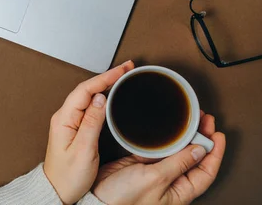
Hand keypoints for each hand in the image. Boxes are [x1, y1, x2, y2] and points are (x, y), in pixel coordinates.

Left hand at [44, 60, 134, 203]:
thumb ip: (92, 123)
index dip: (105, 77)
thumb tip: (100, 98)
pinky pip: (89, 106)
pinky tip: (111, 96)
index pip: (85, 90)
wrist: (57, 191)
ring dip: (105, 84)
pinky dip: (102, 97)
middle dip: (107, 76)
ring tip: (122, 77)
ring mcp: (69, 121)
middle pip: (87, 89)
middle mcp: (65, 117)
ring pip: (88, 96)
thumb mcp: (84, 150)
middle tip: (127, 68)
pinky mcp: (75, 128)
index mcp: (64, 119)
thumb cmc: (67, 176)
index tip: (122, 70)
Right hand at [92, 111, 225, 204]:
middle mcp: (170, 181)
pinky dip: (161, 137)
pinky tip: (164, 126)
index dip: (215, 153)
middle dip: (201, 138)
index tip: (217, 134)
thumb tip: (199, 150)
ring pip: (175, 151)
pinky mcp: (139, 164)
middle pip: (193, 158)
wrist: (98, 199)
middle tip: (204, 119)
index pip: (206, 171)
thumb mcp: (156, 180)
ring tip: (188, 118)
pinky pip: (155, 148)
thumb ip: (178, 163)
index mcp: (180, 191)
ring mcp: (155, 172)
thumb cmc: (125, 199)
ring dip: (183, 135)